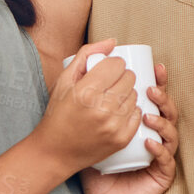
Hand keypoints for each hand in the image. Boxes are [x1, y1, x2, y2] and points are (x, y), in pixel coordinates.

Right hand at [33, 40, 139, 172]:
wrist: (55, 151)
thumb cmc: (58, 114)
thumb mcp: (64, 81)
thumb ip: (86, 55)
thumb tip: (112, 42)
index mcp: (85, 91)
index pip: (116, 65)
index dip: (113, 64)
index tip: (108, 69)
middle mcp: (101, 109)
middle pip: (129, 78)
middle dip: (122, 76)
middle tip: (111, 83)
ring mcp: (113, 126)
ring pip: (135, 96)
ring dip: (127, 93)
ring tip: (113, 98)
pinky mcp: (121, 139)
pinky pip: (137, 115)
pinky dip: (130, 111)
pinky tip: (118, 112)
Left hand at [79, 62, 178, 193]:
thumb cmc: (95, 167)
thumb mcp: (88, 132)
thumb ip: (87, 106)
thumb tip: (82, 73)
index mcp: (141, 124)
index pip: (153, 100)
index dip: (158, 82)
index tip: (154, 67)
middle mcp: (155, 137)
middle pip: (168, 112)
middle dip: (163, 97)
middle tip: (151, 89)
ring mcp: (162, 156)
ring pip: (172, 134)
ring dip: (162, 122)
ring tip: (148, 115)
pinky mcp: (163, 175)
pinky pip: (167, 160)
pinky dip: (160, 150)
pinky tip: (149, 143)